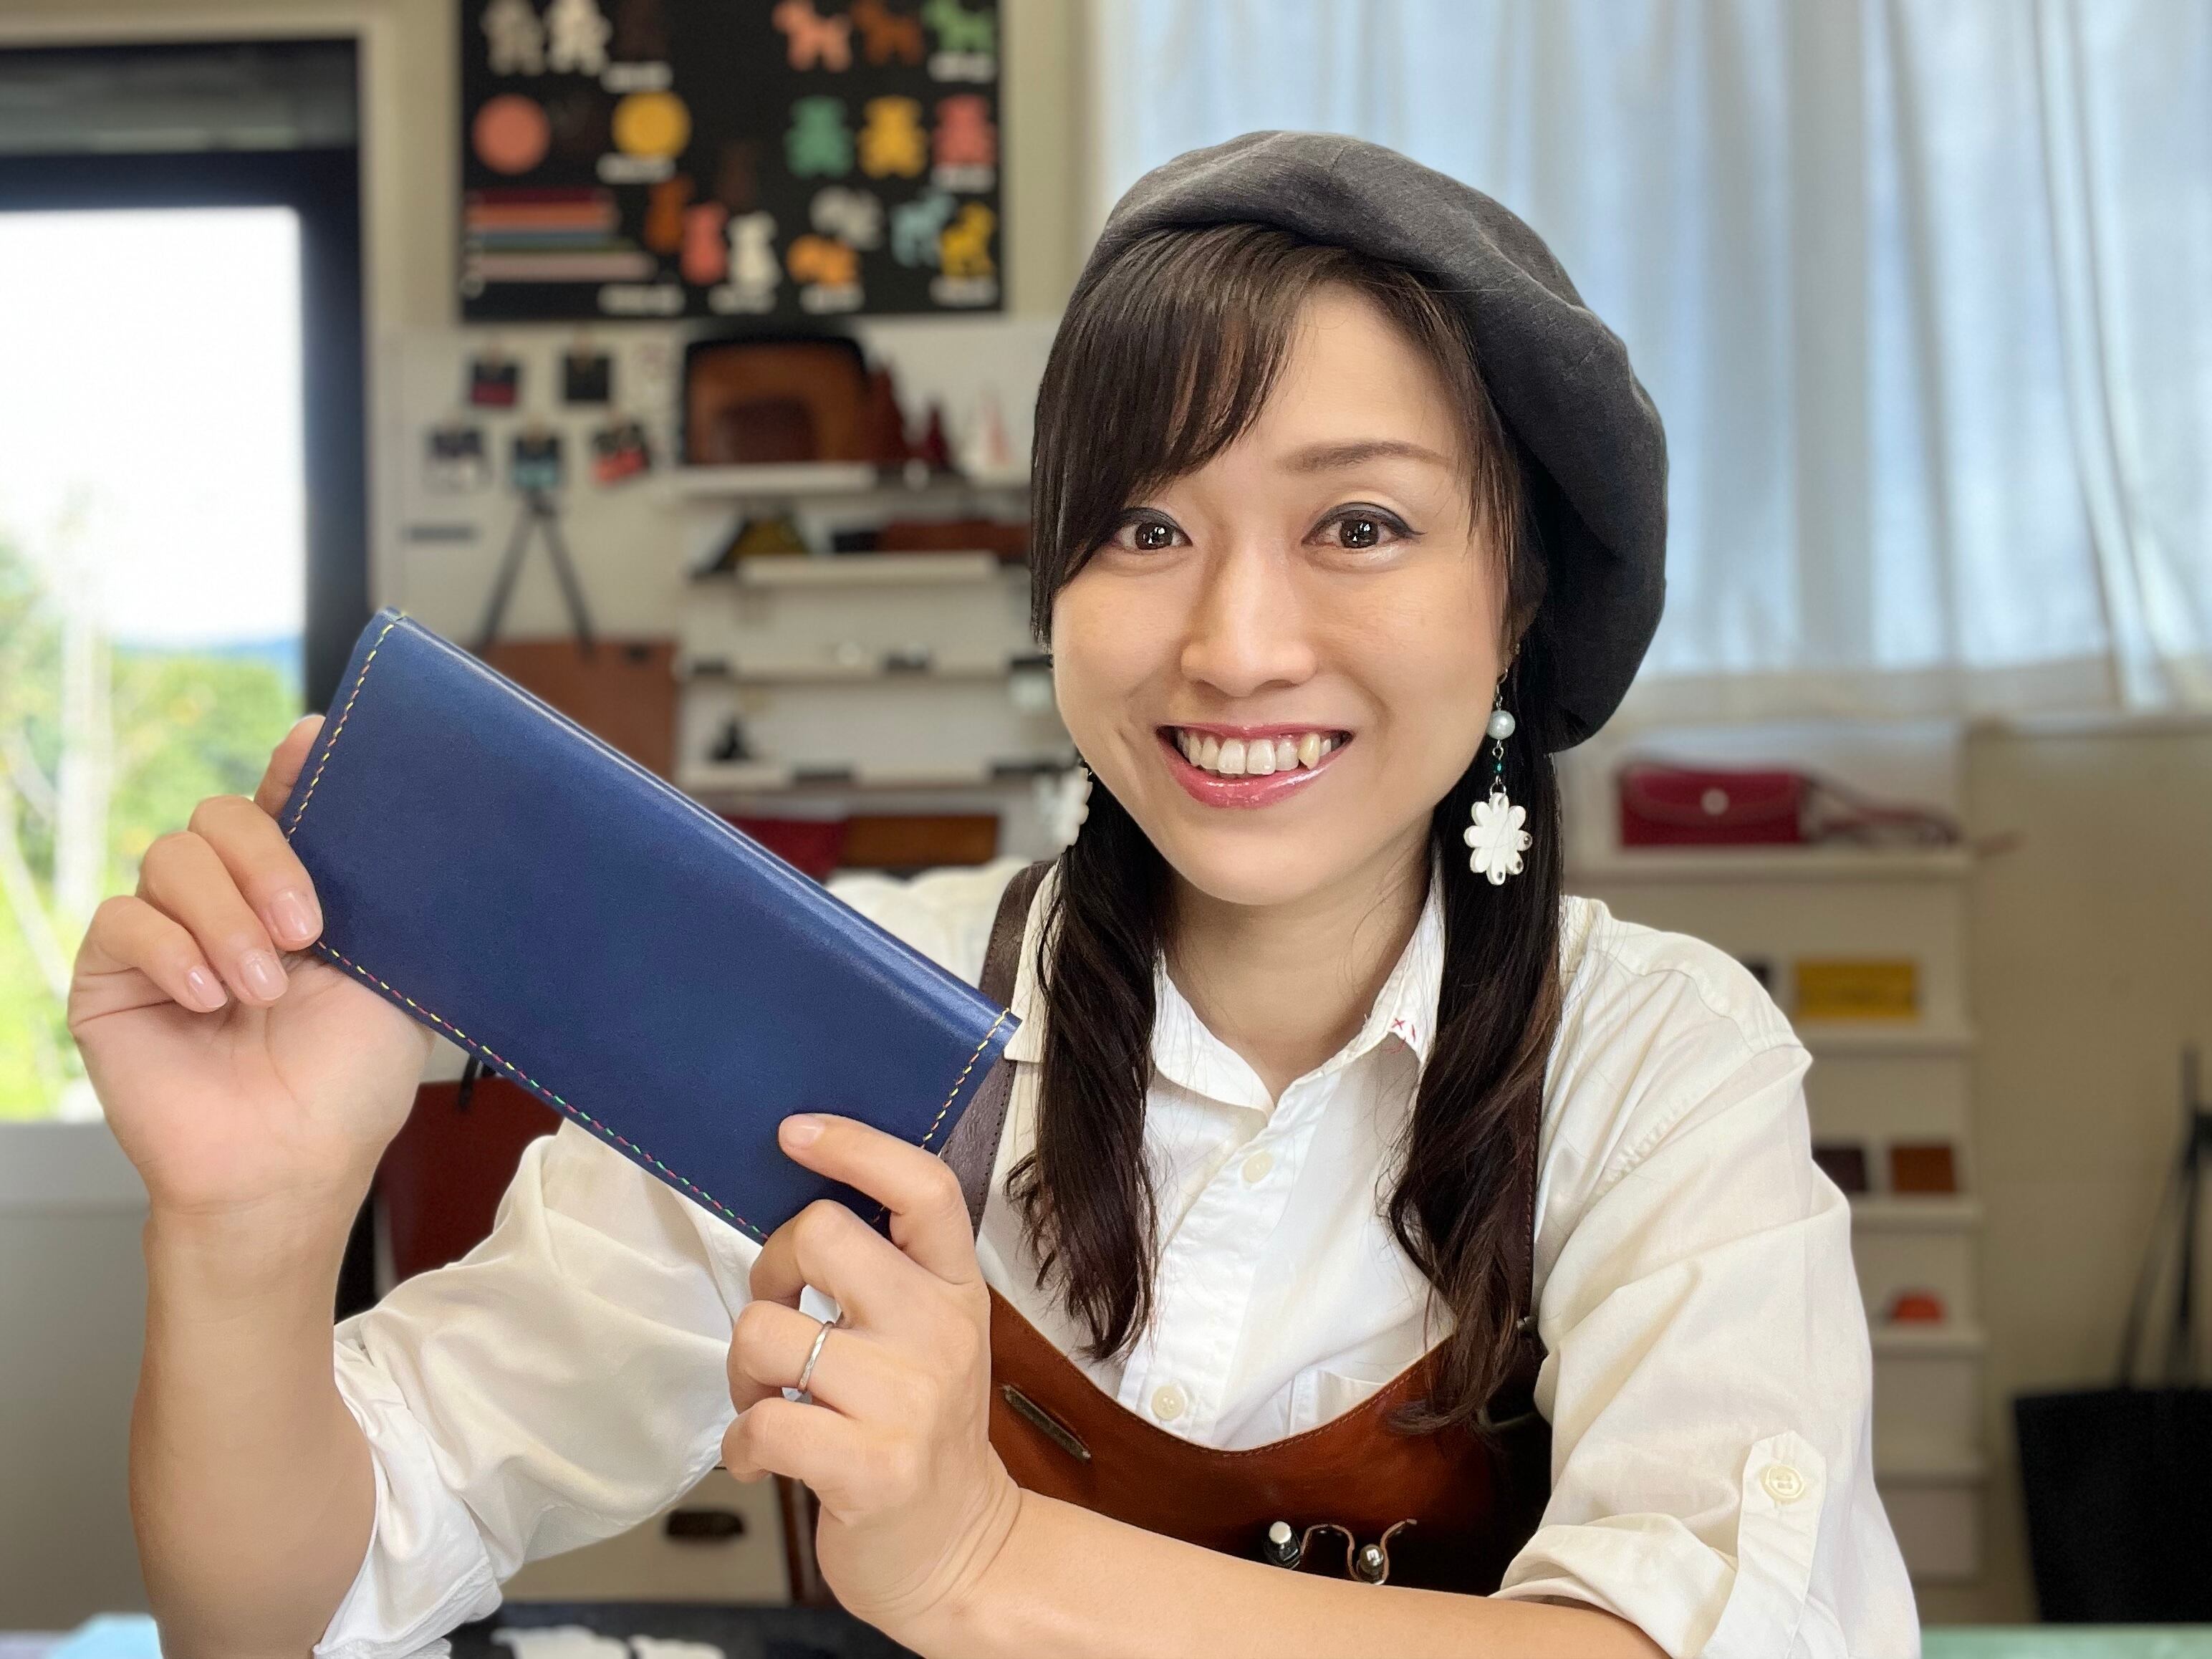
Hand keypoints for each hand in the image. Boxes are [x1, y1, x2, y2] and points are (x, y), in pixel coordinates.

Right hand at [68, 715, 431, 1232]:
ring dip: (226, 919)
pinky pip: (123, 919)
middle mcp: (227, 902)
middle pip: (220, 815)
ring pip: (172, 857)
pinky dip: (172, 950)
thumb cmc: (350, 1083)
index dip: (294, 766)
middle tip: (307, 930)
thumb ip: (381, 890)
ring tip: (261, 989)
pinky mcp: (112, 976)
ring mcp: (167, 936)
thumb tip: (385, 804)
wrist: (292, 1165)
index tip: (314, 741)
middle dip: (267, 861)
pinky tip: (207, 1000)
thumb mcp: (391, 972)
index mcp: (297, 892)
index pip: (282, 802)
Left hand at [723, 1115, 1020, 1642]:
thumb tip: (803, 1198)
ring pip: (767, 1332)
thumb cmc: (922, 1431)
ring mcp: (906, 1401)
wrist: (960, 1548)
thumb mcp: (932, 1335)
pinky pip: (760, 1423)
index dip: (856, 1145)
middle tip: (781, 1313)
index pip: (924, 1187)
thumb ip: (888, 1271)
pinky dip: (742, 1444)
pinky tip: (767, 1456)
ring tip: (772, 1401)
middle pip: (822, 1235)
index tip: (795, 1132)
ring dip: (743, 1372)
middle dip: (770, 1268)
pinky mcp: (867, 1468)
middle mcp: (939, 1333)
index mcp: (957, 1289)